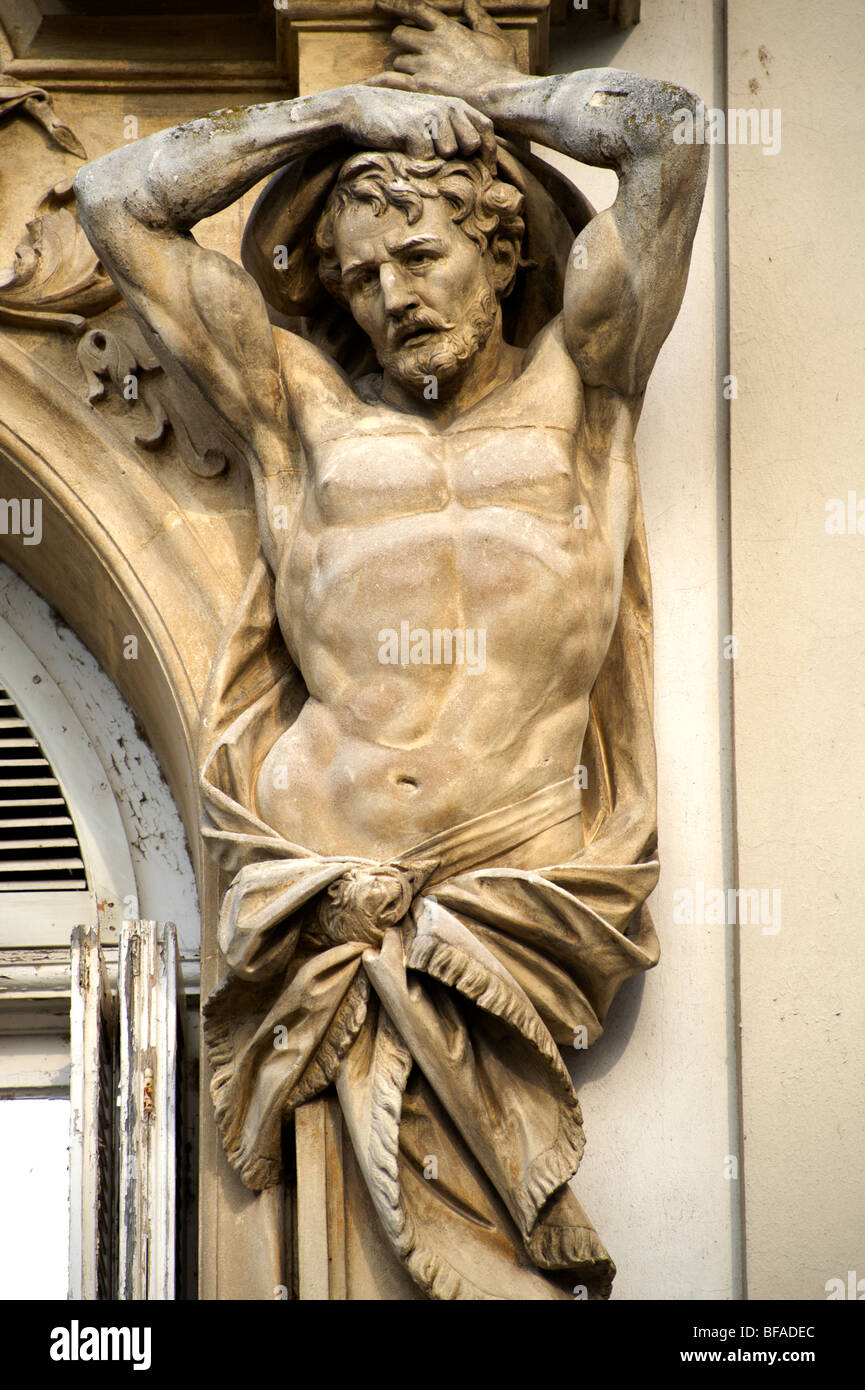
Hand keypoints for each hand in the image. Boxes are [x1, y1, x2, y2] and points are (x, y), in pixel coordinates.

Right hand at [345, 83, 495, 164]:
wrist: (360, 109)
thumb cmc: (398, 122)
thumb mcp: (430, 121)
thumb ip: (453, 133)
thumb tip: (480, 163)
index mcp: (455, 105)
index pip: (486, 130)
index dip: (489, 154)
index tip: (487, 174)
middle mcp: (448, 106)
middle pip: (471, 146)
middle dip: (458, 156)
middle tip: (435, 155)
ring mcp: (431, 115)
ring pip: (448, 154)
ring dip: (433, 158)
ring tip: (414, 146)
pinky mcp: (414, 127)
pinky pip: (426, 159)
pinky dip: (415, 160)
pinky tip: (402, 146)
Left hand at [371, 0, 521, 102]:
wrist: (499, 96)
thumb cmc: (502, 69)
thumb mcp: (495, 37)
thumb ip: (478, 18)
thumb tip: (468, 2)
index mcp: (447, 28)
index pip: (416, 8)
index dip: (395, 4)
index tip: (380, 2)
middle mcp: (431, 43)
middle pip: (400, 35)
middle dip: (401, 42)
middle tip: (408, 52)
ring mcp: (423, 66)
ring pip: (397, 60)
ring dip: (401, 66)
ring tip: (411, 76)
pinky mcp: (420, 88)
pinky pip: (391, 81)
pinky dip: (378, 82)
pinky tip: (366, 84)